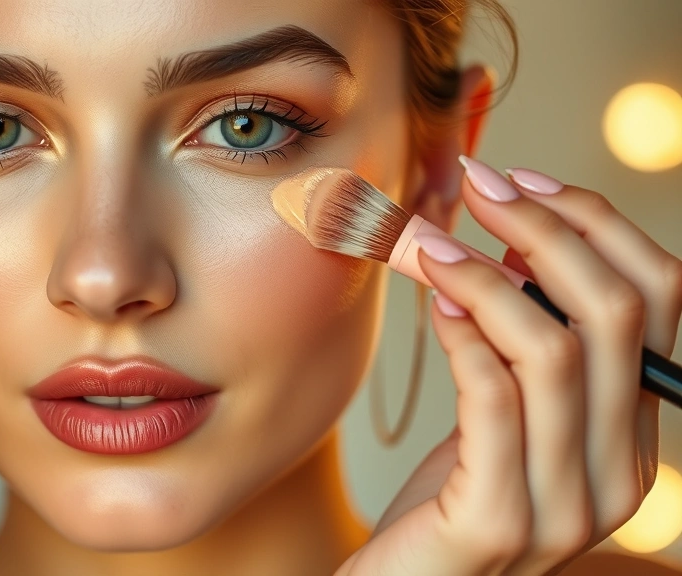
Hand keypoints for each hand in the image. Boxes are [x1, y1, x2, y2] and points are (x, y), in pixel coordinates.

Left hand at [336, 159, 680, 575]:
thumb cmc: (445, 498)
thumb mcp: (501, 412)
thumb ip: (524, 342)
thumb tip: (516, 238)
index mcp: (630, 434)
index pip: (658, 301)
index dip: (596, 225)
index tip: (522, 180)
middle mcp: (618, 472)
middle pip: (616, 312)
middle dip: (544, 228)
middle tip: (478, 185)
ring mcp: (566, 505)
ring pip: (554, 348)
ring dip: (485, 276)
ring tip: (427, 242)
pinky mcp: (501, 521)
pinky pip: (495, 399)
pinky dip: (464, 334)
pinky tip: (430, 302)